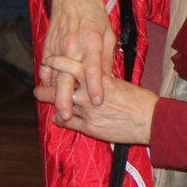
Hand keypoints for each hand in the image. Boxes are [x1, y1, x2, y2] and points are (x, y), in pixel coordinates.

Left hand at [35, 55, 158, 143]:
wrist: (148, 119)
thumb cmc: (139, 99)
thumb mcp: (120, 81)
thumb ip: (104, 77)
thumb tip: (95, 72)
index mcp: (99, 78)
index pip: (73, 67)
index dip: (58, 62)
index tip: (50, 59)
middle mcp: (90, 94)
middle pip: (61, 86)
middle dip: (47, 85)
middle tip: (38, 83)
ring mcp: (88, 112)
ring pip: (61, 104)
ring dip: (49, 101)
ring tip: (41, 97)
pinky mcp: (89, 128)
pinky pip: (68, 122)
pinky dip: (60, 119)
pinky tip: (57, 117)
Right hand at [39, 0, 117, 121]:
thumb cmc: (94, 14)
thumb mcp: (109, 32)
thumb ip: (108, 57)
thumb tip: (108, 79)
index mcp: (92, 41)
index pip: (93, 68)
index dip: (95, 86)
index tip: (97, 102)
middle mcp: (73, 45)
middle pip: (66, 77)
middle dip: (65, 99)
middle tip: (66, 116)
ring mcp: (58, 46)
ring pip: (53, 75)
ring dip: (54, 93)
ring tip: (58, 110)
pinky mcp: (48, 46)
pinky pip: (45, 67)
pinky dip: (47, 80)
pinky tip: (50, 90)